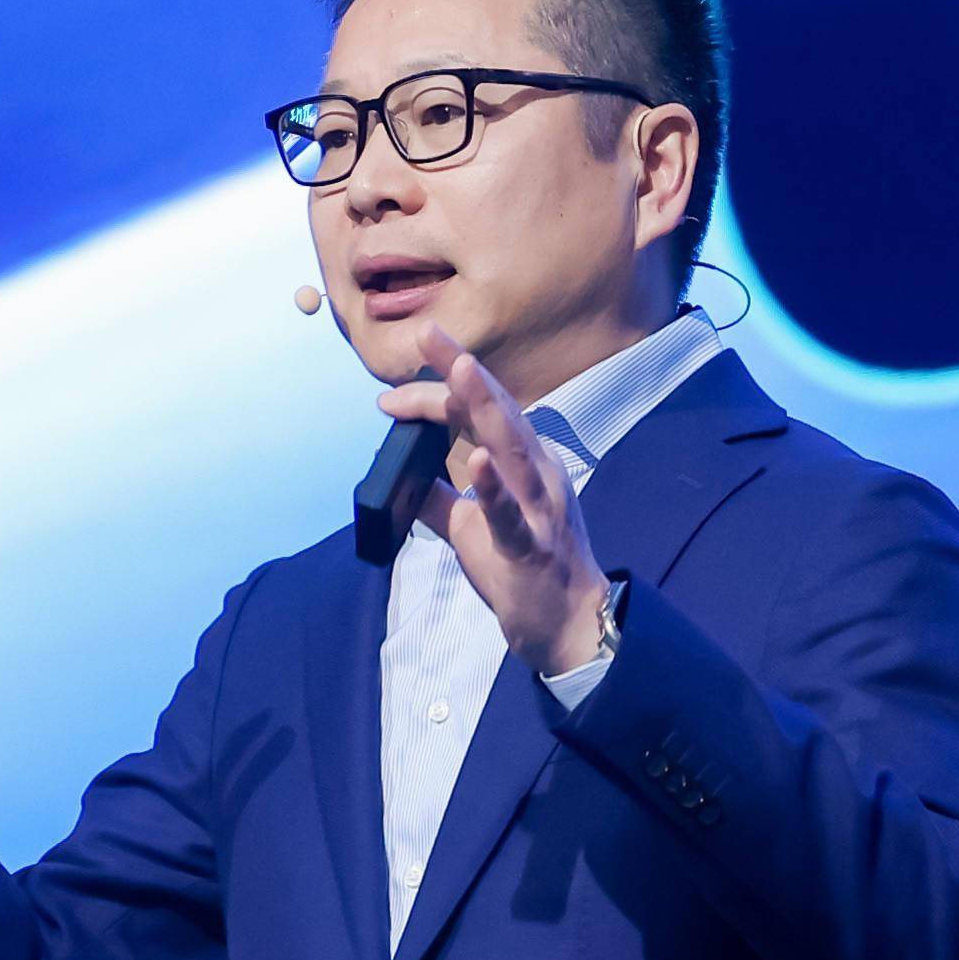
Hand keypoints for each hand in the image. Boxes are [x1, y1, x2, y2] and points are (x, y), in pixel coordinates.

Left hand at [380, 323, 609, 676]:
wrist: (566, 626)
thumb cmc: (522, 569)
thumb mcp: (473, 526)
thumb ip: (438, 498)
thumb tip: (398, 473)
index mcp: (525, 464)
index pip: (481, 414)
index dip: (437, 395)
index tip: (391, 394)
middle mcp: (538, 474)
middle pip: (498, 412)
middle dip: (463, 370)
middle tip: (430, 333)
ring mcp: (539, 509)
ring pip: (511, 449)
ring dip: (484, 408)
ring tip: (460, 371)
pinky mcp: (531, 548)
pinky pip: (511, 516)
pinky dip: (494, 487)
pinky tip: (477, 462)